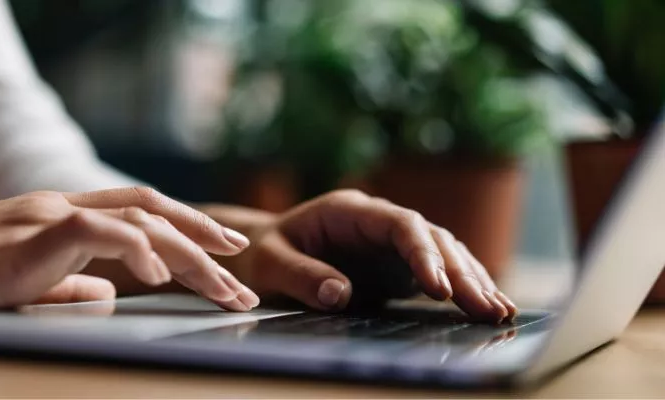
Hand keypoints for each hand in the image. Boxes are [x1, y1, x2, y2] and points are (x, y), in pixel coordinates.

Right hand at [0, 188, 259, 317]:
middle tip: (243, 270)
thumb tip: (109, 295)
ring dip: (190, 254)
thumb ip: (69, 285)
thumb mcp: (25, 285)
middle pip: (153, 212)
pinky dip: (138, 251)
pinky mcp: (34, 232)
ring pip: (140, 220)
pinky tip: (163, 278)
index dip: (188, 228)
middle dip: (205, 240)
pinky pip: (100, 232)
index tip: (224, 251)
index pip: (141, 212)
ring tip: (225, 286)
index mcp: (65, 216)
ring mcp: (50, 214)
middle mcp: (65, 206)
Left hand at [214, 190, 516, 322]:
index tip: (438, 287)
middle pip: (431, 238)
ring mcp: (391, 242)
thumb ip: (301, 275)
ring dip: (472, 280)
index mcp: (349, 211)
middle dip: (461, 272)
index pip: (400, 224)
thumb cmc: (263, 254)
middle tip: (486, 307)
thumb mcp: (270, 263)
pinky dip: (462, 288)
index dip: (423, 252)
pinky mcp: (397, 264)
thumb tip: (339, 295)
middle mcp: (378, 222)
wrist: (263, 252)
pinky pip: (438, 272)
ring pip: (444, 253)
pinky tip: (488, 307)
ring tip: (499, 312)